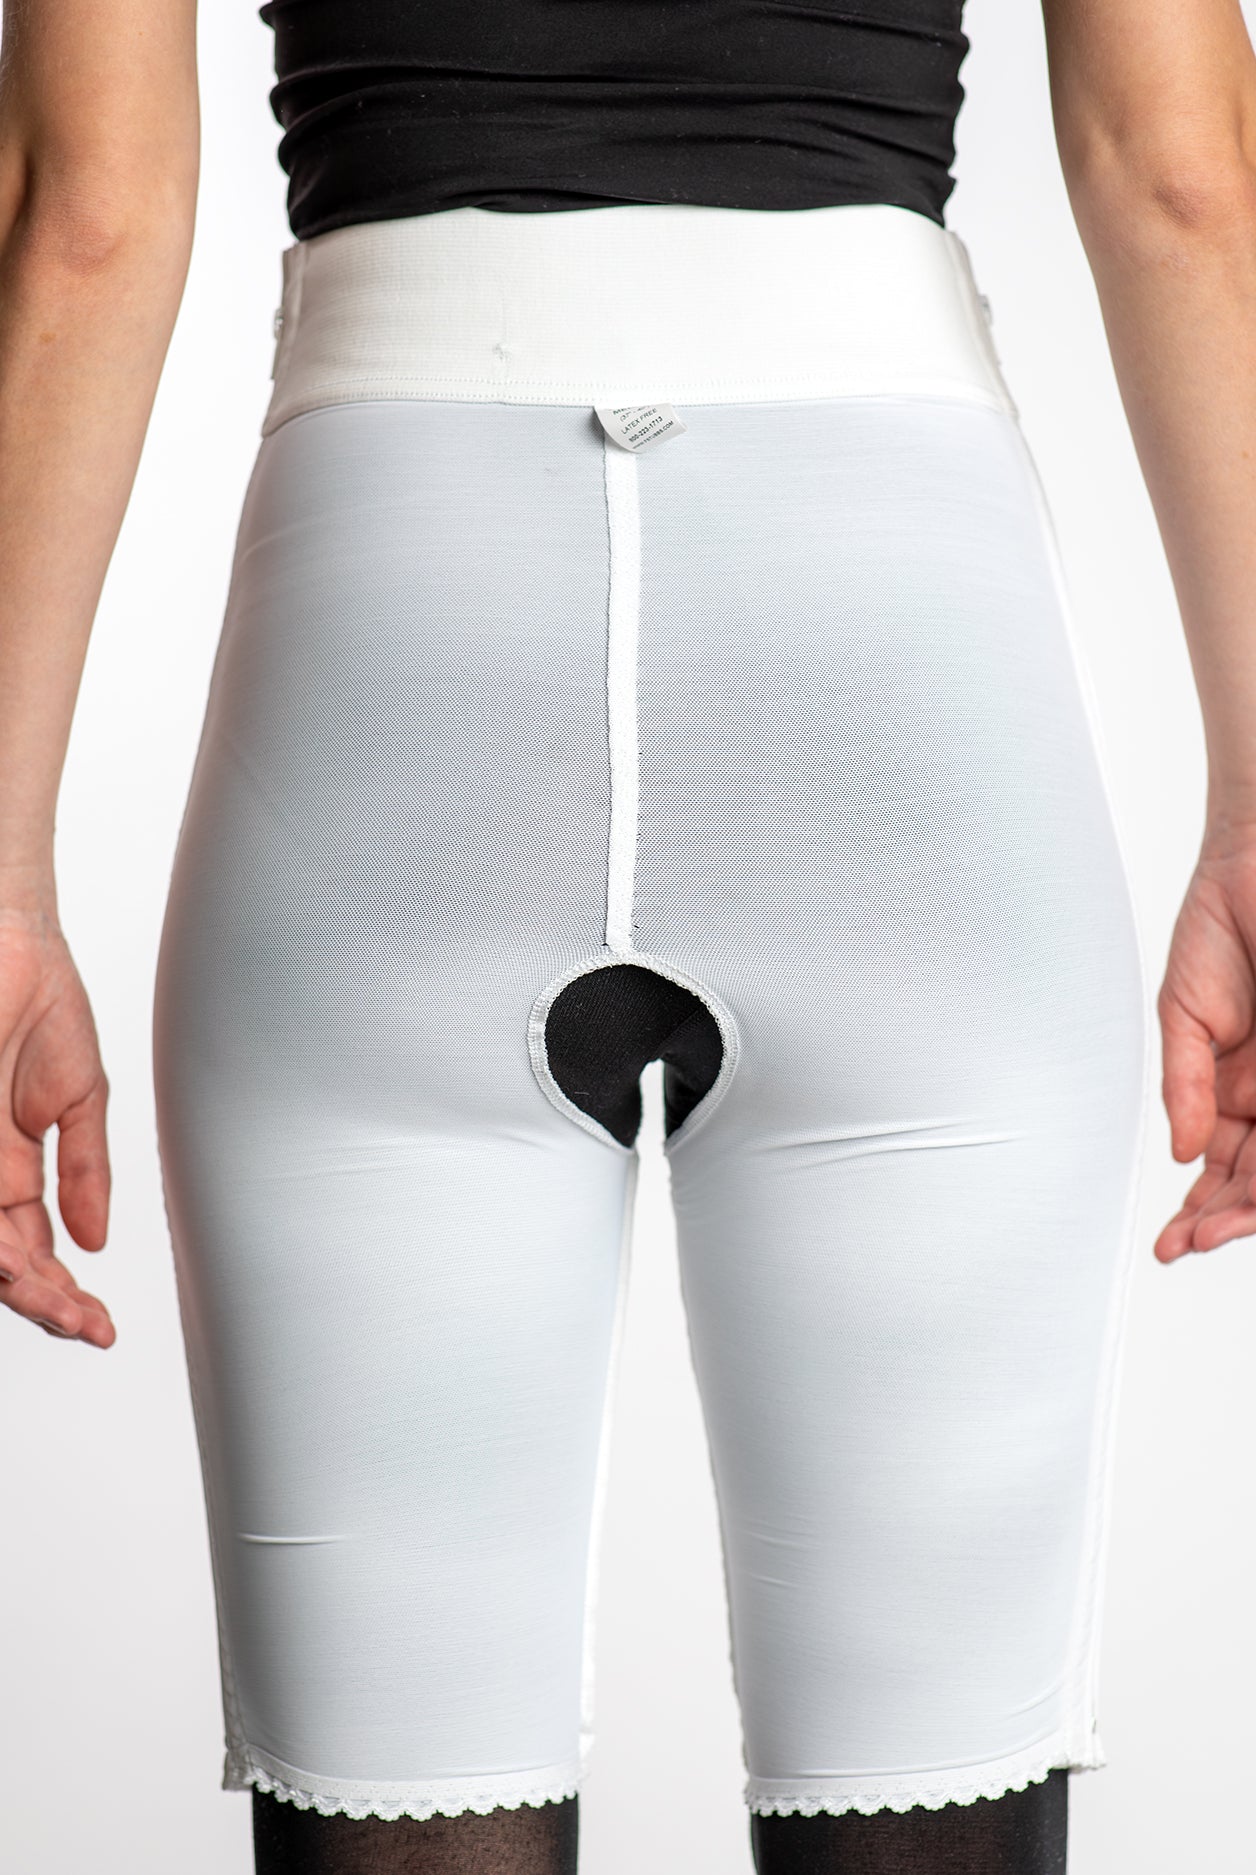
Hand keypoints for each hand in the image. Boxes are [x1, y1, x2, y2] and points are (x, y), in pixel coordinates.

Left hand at [0, 897, 114, 1343]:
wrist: (12, 943)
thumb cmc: (39, 1002)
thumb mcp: (81, 1097)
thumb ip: (86, 1171)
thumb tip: (95, 1238)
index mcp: (11, 1168)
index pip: (32, 1249)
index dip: (63, 1290)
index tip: (96, 1319)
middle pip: (5, 1256)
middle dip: (44, 1296)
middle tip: (80, 1319)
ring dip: (16, 1273)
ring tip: (50, 1294)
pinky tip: (11, 1254)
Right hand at [1156, 833, 1255, 1261]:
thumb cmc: (1222, 924)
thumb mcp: (1184, 1015)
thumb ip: (1184, 1086)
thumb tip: (1183, 1152)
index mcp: (1237, 1088)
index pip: (1225, 1166)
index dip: (1203, 1207)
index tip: (1175, 1240)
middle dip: (1230, 1213)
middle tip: (1198, 1239)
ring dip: (1253, 1196)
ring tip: (1222, 1224)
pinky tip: (1254, 1179)